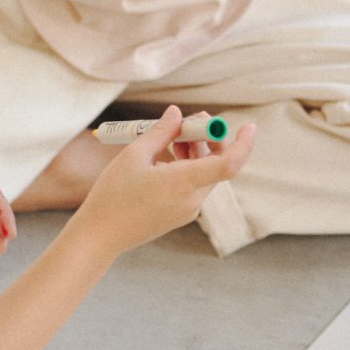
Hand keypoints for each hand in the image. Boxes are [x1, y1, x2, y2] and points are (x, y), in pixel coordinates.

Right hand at [76, 107, 255, 254]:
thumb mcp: (134, 155)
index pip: (228, 164)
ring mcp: (187, 210)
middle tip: (192, 121)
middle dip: (209, 139)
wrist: (100, 236)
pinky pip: (193, 186)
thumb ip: (160, 132)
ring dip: (196, 152)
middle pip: (217, 164)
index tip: (249, 126)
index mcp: (183, 183)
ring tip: (174, 137)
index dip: (243, 144)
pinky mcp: (180, 215)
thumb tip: (177, 113)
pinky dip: (187, 168)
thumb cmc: (113, 195)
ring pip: (205, 174)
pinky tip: (166, 157)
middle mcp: (192, 199)